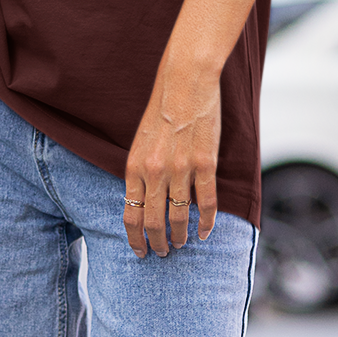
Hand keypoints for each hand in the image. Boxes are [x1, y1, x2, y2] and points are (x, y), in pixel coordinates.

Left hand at [123, 55, 220, 256]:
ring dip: (180, 236)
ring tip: (181, 244)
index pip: (130, 214)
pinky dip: (207, 222)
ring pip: (179, 217)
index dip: (134, 238)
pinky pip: (206, 202)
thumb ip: (140, 172)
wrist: (184, 83)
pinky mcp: (204, 164)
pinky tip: (206, 232)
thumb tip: (143, 201)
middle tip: (162, 253)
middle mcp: (155, 172)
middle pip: (153, 222)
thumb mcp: (140, 143)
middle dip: (157, 243)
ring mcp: (180, 169)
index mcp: (134, 167)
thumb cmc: (161, 110)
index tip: (139, 251)